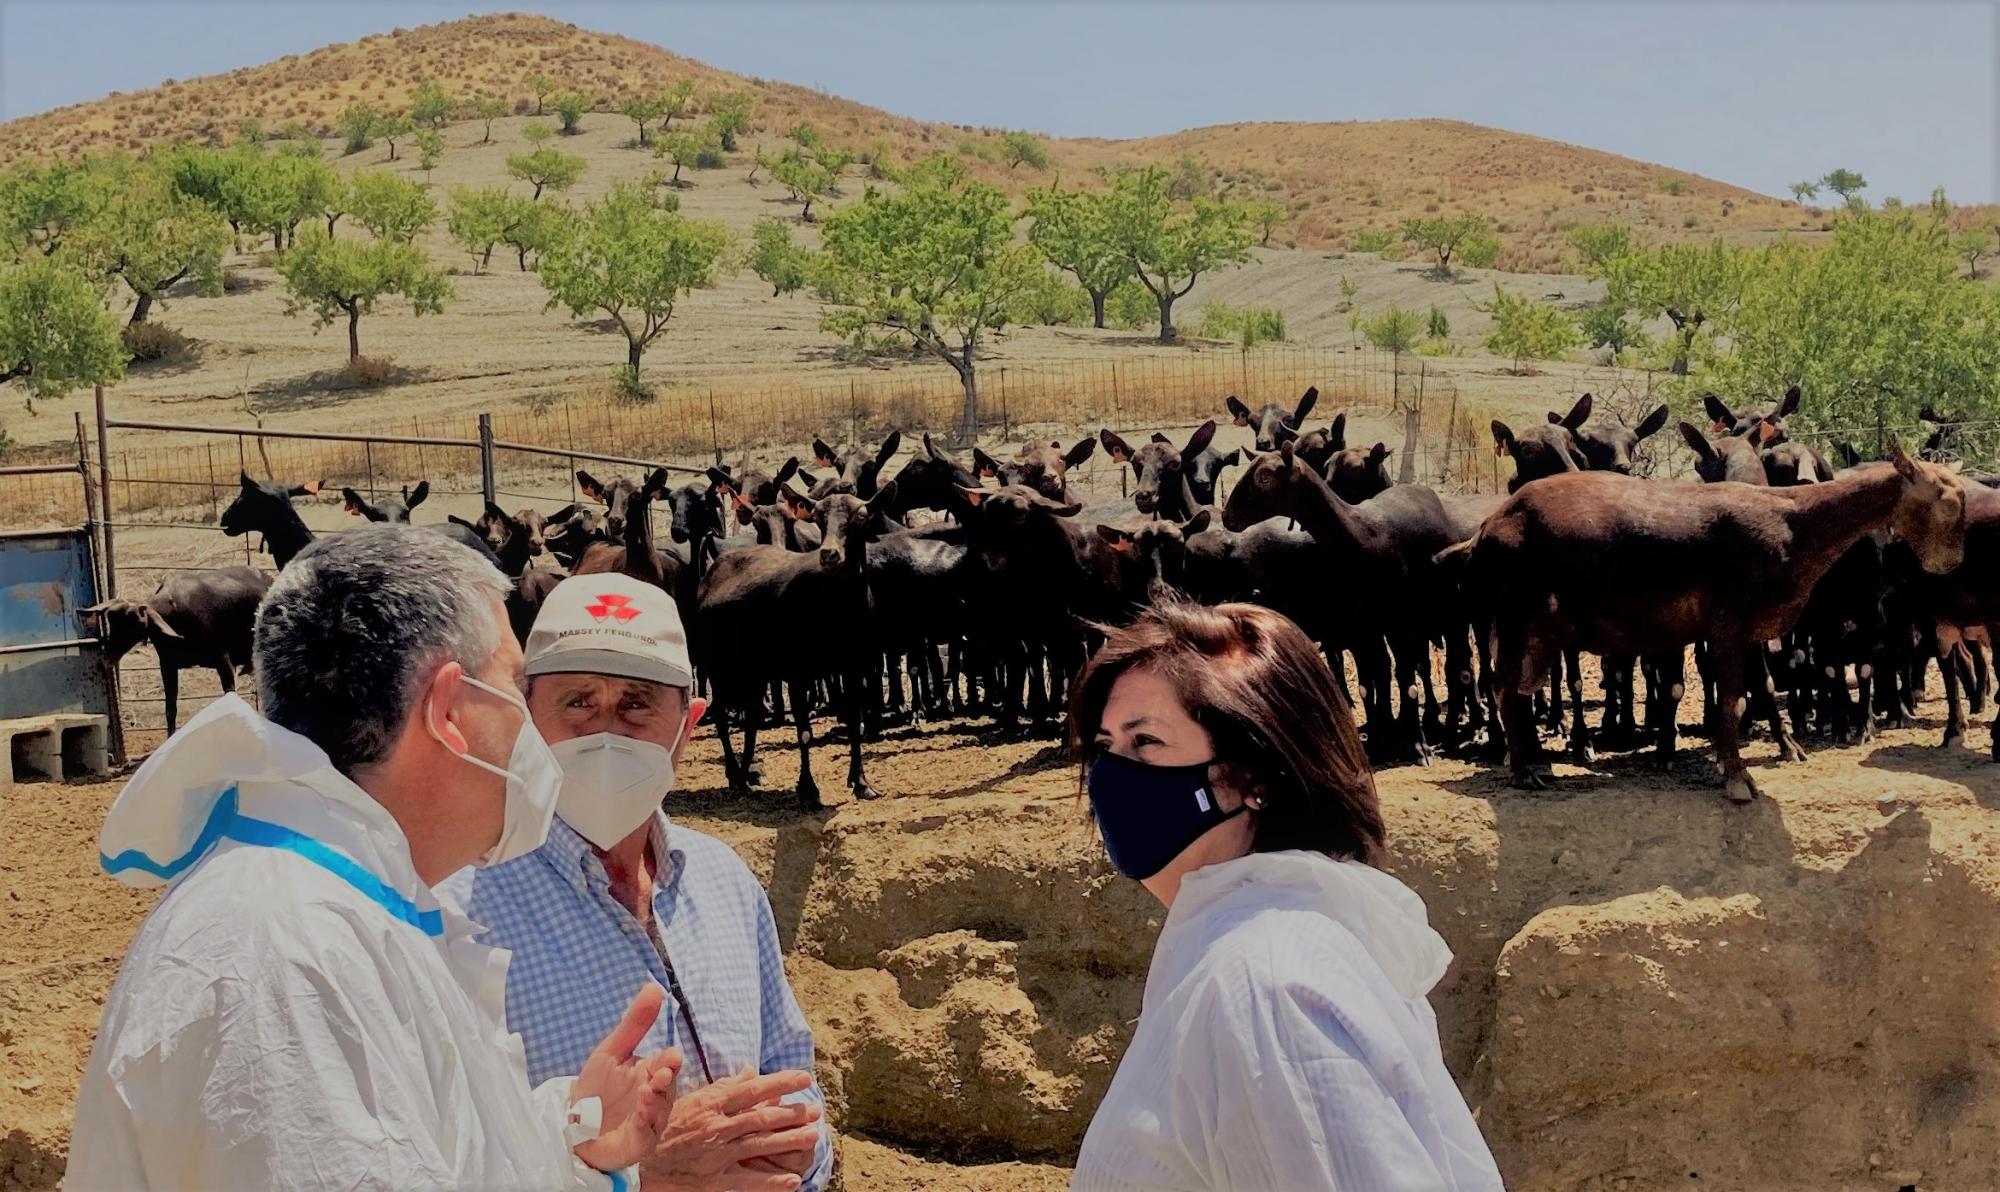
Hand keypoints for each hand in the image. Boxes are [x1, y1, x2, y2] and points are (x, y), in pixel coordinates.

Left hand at [572, 983, 683, 1172]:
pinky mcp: (638, 1142)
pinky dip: (645, 1123)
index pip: (666, 1064)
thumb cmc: (596, 1088)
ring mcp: (648, 1121)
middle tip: (660, 1073)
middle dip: (666, 1081)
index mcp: (650, 1073)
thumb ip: (634, 1023)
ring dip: (656, 1102)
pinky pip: (647, 1133)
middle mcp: (655, 1097)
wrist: (573, 1126)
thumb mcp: (611, 1051)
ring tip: (646, 1091)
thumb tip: (654, 986)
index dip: (669, 1061)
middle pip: (668, 1088)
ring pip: (660, 1111)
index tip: (670, 1056)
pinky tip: (640, 1112)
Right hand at [639, 1069, 821, 1191]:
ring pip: (760, 1145)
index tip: (804, 1079)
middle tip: (817, 1110)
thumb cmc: (665, 1128)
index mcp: (712, 1105)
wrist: (642, 1163)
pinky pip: (748, 1182)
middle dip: (793, 1113)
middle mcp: (717, 1128)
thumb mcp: (691, 1100)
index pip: (753, 1090)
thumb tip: (750, 1071)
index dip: (780, 1083)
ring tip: (813, 1136)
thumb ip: (722, 1087)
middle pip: (762, 1117)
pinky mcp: (715, 1180)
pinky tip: (793, 1181)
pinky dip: (770, 1182)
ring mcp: (718, 1155)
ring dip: (789, 1141)